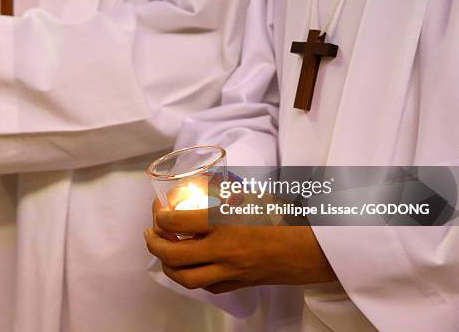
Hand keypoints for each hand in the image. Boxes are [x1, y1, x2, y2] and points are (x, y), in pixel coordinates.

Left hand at [145, 201, 336, 293]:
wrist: (315, 249)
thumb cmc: (287, 216)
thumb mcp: (253, 196)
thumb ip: (226, 192)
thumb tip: (203, 181)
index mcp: (225, 223)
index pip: (176, 222)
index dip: (159, 216)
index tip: (159, 210)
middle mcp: (224, 251)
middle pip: (172, 255)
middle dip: (154, 244)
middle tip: (151, 233)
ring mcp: (230, 272)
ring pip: (184, 278)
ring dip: (167, 265)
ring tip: (163, 252)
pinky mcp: (239, 284)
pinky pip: (206, 286)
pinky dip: (191, 276)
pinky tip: (191, 265)